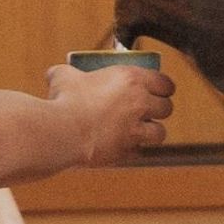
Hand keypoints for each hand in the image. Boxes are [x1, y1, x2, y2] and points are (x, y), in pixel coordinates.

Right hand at [42, 59, 174, 164]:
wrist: (62, 131)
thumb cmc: (65, 100)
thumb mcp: (64, 76)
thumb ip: (67, 72)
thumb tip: (56, 74)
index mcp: (131, 79)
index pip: (165, 82)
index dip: (163, 87)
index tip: (158, 90)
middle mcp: (140, 104)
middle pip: (166, 108)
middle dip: (159, 110)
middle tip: (147, 110)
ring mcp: (136, 130)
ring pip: (159, 133)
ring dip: (151, 132)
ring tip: (139, 131)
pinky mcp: (127, 151)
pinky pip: (139, 152)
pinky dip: (132, 150)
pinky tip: (121, 146)